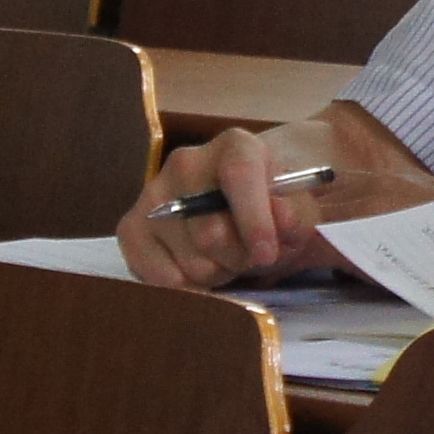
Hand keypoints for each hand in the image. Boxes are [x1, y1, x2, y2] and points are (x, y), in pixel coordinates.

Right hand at [117, 123, 433, 287]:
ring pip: (189, 261)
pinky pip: (156, 274)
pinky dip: (186, 287)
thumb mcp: (300, 205)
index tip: (268, 253)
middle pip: (211, 232)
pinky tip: (201, 272)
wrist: (245, 204)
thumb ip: (297, 212)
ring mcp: (155, 194)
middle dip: (241, 259)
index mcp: (236, 147)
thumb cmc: (277, 206)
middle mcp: (187, 163)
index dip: (254, 218)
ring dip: (218, 274)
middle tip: (256, 258)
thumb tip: (281, 221)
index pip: (239, 175)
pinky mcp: (133, 227)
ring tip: (229, 259)